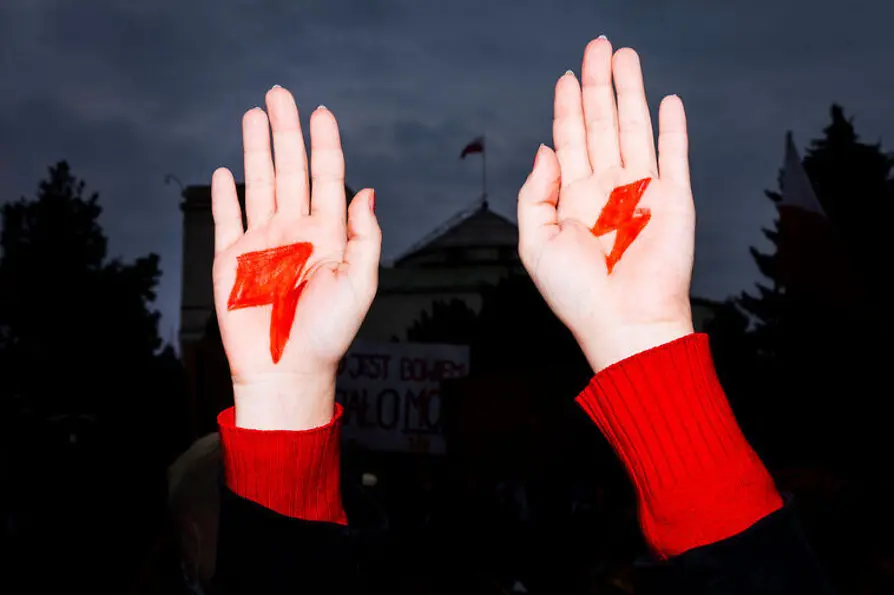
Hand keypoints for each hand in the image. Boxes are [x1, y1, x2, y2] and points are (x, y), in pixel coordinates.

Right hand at [211, 87, 379, 429]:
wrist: (286, 369)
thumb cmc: (327, 333)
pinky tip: (225, 171)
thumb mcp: (359, 284)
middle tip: (280, 94)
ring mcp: (262, 241)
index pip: (326, 178)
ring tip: (255, 114)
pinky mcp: (231, 258)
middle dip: (286, 131)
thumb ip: (364, 236)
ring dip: (256, 148)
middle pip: (289, 169)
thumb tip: (367, 191)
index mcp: (327, 234)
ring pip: (258, 183)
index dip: (324, 145)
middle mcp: (295, 230)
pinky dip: (224, 194)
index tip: (322, 112)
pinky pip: (227, 217)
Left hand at [517, 39, 694, 372]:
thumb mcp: (534, 242)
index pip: (569, 139)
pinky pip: (673, 154)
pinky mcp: (674, 200)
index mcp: (575, 198)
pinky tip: (666, 101)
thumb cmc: (577, 294)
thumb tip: (544, 148)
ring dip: (631, 92)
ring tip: (625, 56)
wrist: (623, 323)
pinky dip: (671, 127)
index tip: (566, 76)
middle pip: (601, 122)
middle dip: (598, 83)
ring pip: (634, 128)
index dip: (566, 106)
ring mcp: (642, 191)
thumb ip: (534, 193)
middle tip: (597, 45)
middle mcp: (608, 188)